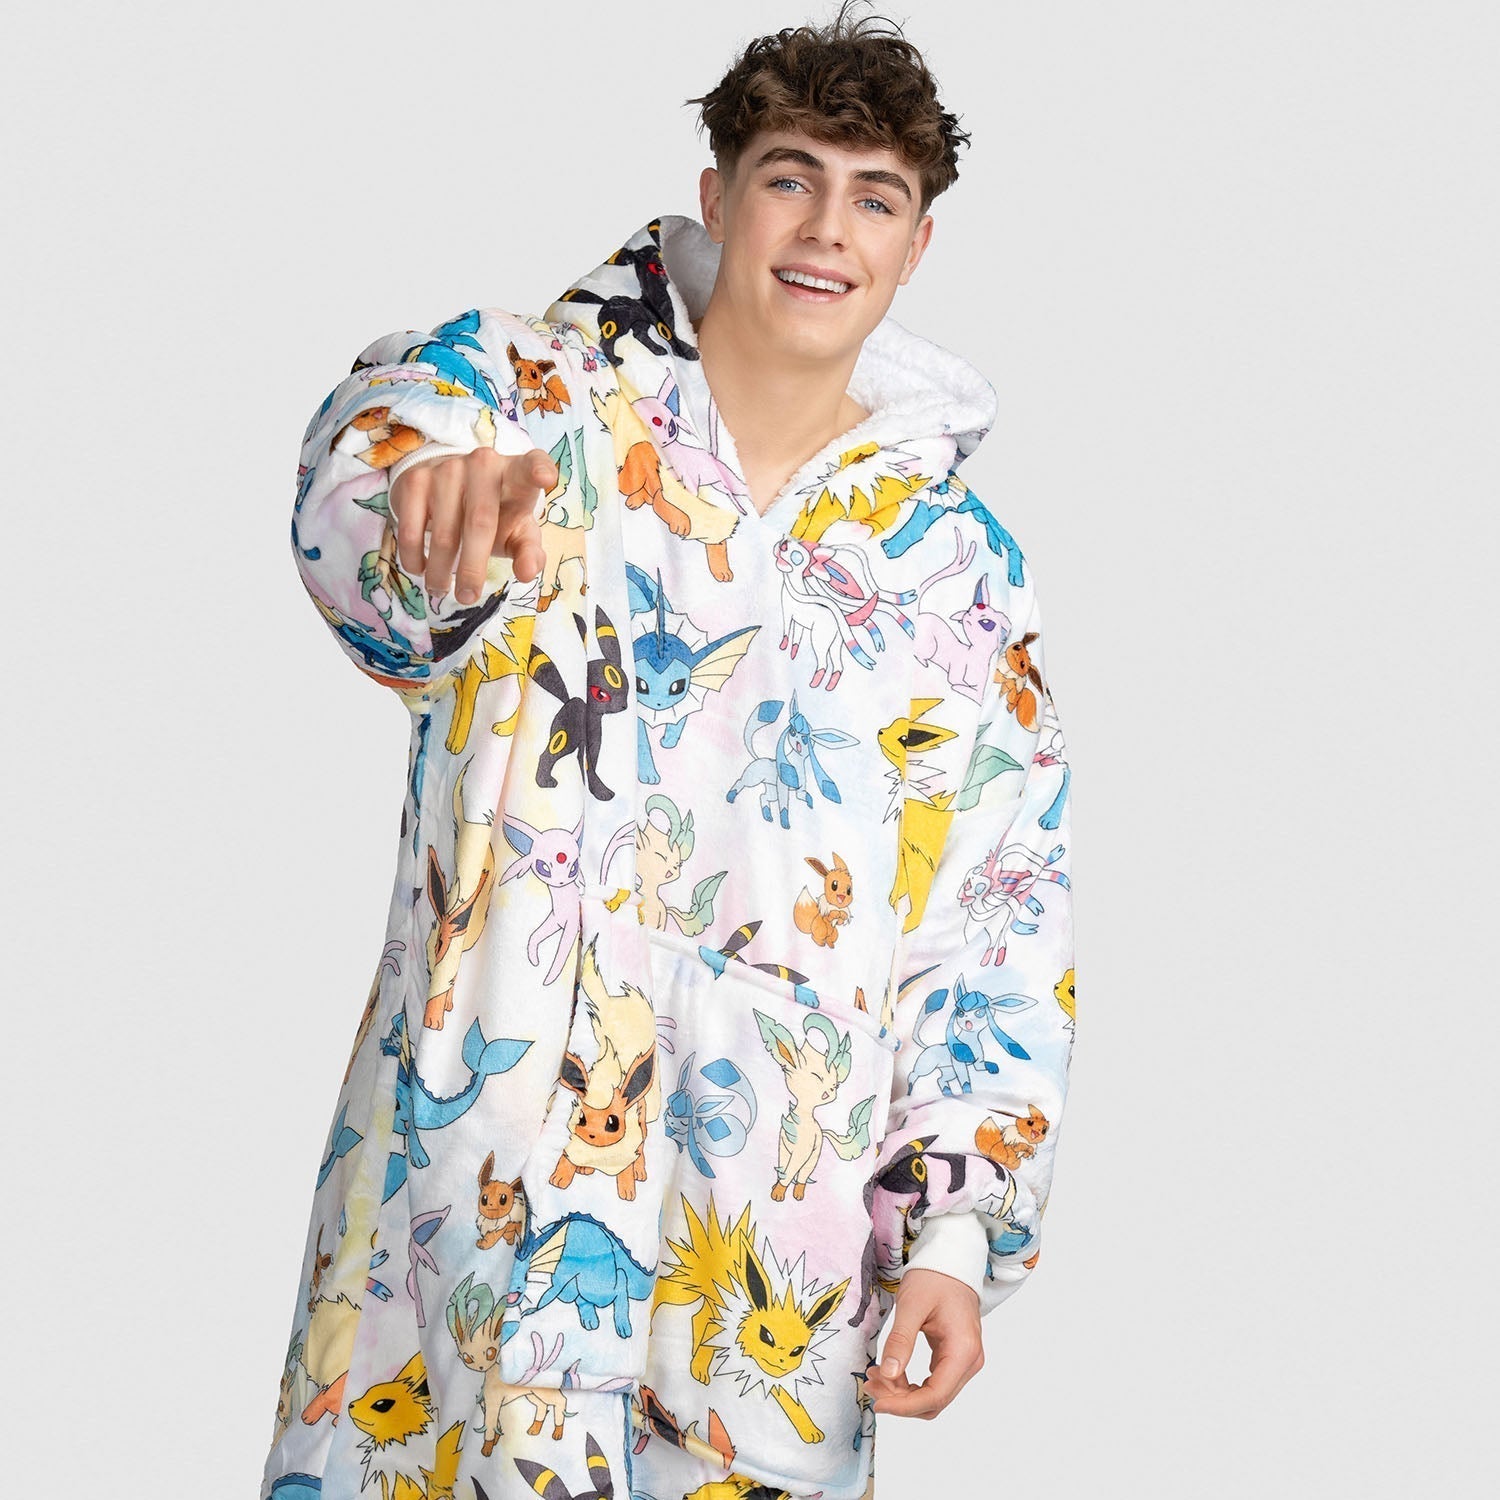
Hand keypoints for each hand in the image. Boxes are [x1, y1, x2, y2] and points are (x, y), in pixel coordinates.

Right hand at [389, 446, 556, 599]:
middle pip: (480, 522)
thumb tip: (528, 573)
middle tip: (468, 597)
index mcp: (516, 475)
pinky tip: (420, 569)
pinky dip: (414, 557)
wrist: (445, 484)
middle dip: (472, 568)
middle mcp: (483, 464)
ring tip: (441, 590)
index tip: (546, 479)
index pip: (532, 466)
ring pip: (443, 532)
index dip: (539, 470)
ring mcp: (447, 469)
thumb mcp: (516, 531)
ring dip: (440, 570)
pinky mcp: (415, 479)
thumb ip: (528, 551)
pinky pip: (411, 528)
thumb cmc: (493, 513)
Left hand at [866, 1267, 983, 1418]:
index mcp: (963, 1351)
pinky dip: (910, 1384)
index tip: (878, 1403)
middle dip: (900, 1400)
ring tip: (875, 1376)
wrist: (951, 1262)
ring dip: (903, 1394)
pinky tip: (889, 1372)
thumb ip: (900, 1340)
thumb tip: (888, 1375)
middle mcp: (969, 1362)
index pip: (935, 1396)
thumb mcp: (912, 1305)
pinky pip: (933, 1383)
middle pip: (935, 1400)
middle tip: (870, 1383)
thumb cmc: (934, 1278)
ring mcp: (964, 1362)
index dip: (905, 1406)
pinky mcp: (955, 1358)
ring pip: (933, 1395)